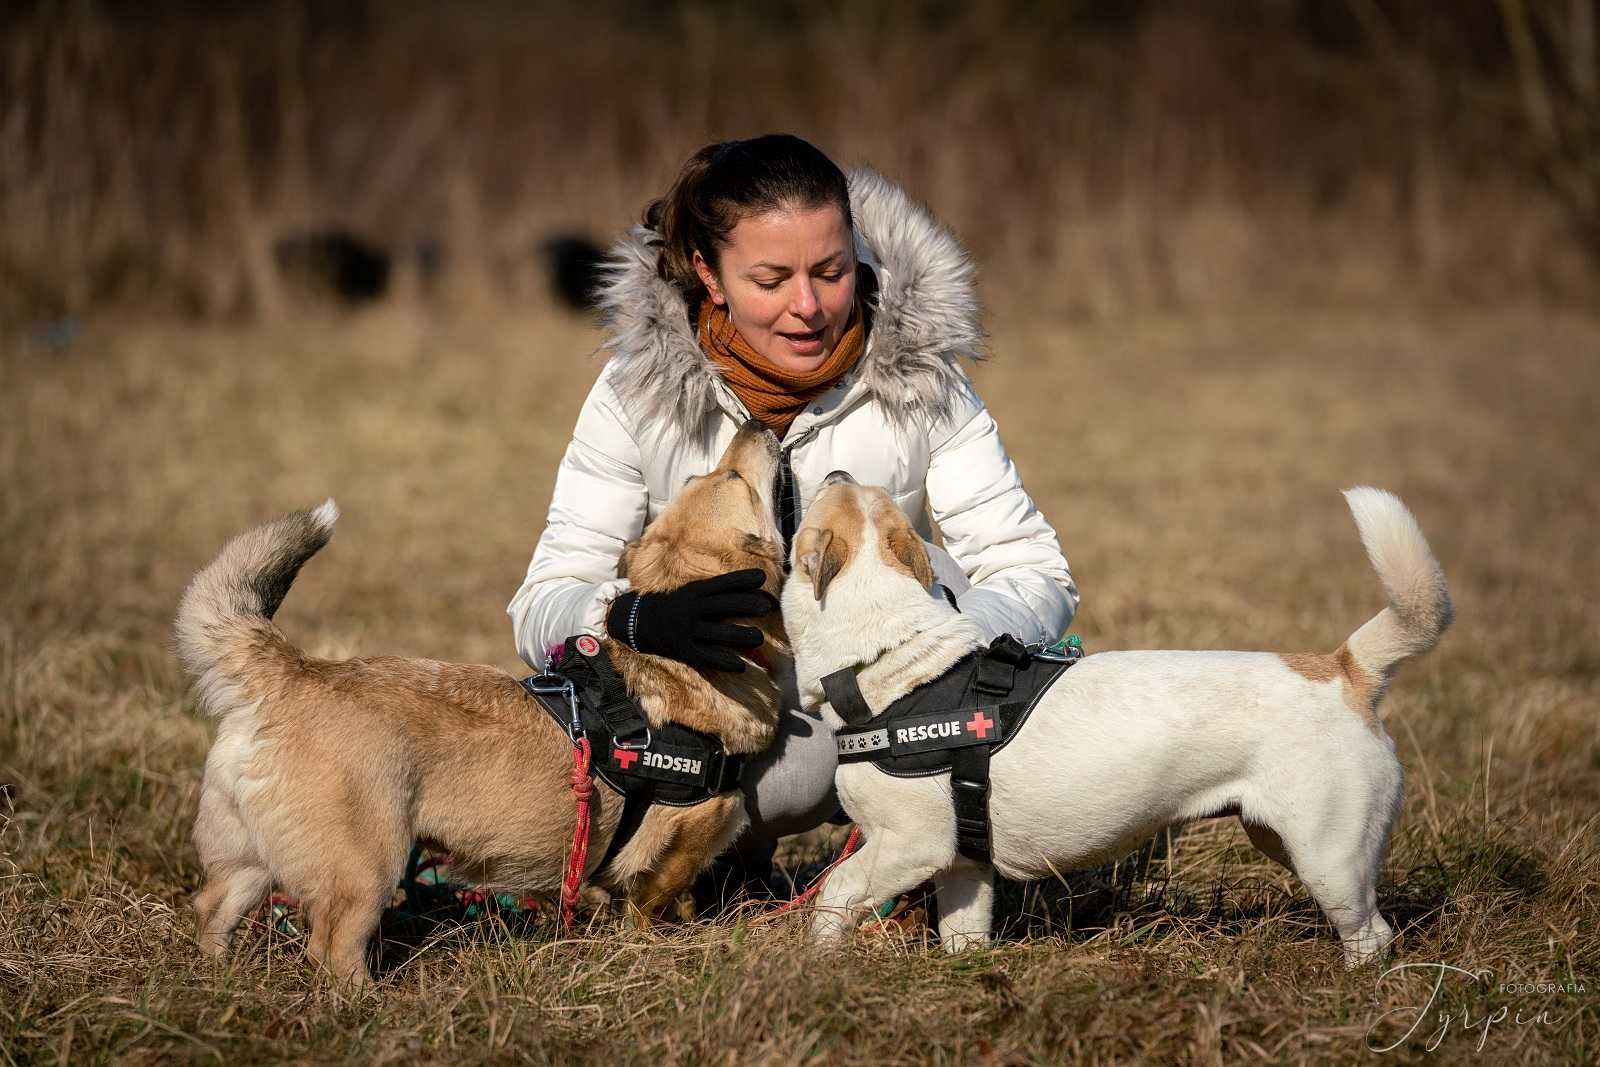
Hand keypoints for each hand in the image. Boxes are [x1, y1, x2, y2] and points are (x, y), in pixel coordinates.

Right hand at [606, 568, 777, 671]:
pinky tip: (741, 666)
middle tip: (766, 607)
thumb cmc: (674, 604)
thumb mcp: (691, 591)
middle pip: (723, 606)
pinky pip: (707, 657)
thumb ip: (716, 592)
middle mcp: (692, 608)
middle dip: (746, 605)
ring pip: (718, 633)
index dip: (741, 580)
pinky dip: (724, 662)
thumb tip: (749, 588)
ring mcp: (687, 630)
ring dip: (740, 635)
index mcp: (695, 591)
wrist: (638, 621)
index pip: (722, 584)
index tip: (761, 578)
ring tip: (759, 637)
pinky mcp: (684, 650)